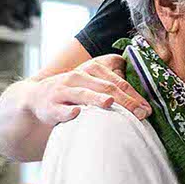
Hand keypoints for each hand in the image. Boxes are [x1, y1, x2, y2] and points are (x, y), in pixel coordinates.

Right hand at [27, 55, 150, 125]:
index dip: (135, 95)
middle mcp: (78, 77)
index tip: (147, 109)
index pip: (119, 82)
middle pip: (107, 88)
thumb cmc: (74, 91)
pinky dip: (69, 111)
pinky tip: (77, 113)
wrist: (36, 97)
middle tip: (141, 114)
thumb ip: (113, 86)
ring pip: (83, 94)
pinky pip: (61, 109)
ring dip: (96, 99)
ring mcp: (63, 90)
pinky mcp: (50, 106)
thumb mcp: (92, 82)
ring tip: (109, 102)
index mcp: (92, 69)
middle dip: (126, 101)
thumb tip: (143, 104)